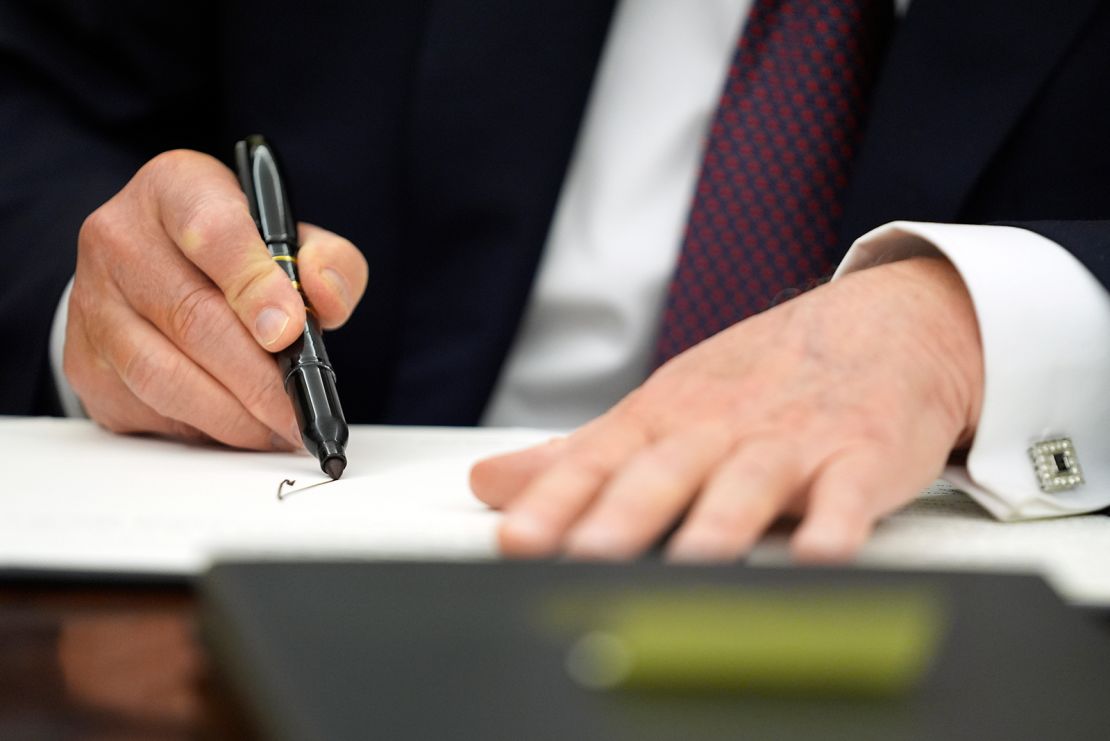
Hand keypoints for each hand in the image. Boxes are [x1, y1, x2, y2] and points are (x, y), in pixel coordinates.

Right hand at [65, 150, 367, 448]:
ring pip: (162, 374)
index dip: (254, 285)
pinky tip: (236, 426)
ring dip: (230, 414)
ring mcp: (93, 301)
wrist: (164, 269)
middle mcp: (120, 237)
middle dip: (257, 377)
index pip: (212, 231)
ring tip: (276, 428)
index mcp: (177, 189)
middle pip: (191, 317)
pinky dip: (200, 428)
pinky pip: (145, 408)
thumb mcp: (295, 241)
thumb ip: (330, 264)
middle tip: (298, 409)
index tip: (290, 331)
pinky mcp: (84, 361)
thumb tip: (324, 299)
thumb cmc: (240, 256)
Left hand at [471, 256, 983, 561]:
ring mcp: (791, 441)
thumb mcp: (662, 407)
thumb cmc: (760, 377)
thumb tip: (489, 483)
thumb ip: (578, 456)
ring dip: (720, 524)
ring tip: (695, 566)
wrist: (885, 324)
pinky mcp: (861, 457)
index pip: (596, 462)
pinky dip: (837, 525)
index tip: (515, 542)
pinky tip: (822, 558)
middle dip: (622, 518)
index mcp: (664, 418)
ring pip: (748, 483)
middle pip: (664, 473)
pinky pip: (848, 494)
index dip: (554, 503)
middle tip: (585, 560)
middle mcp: (719, 428)